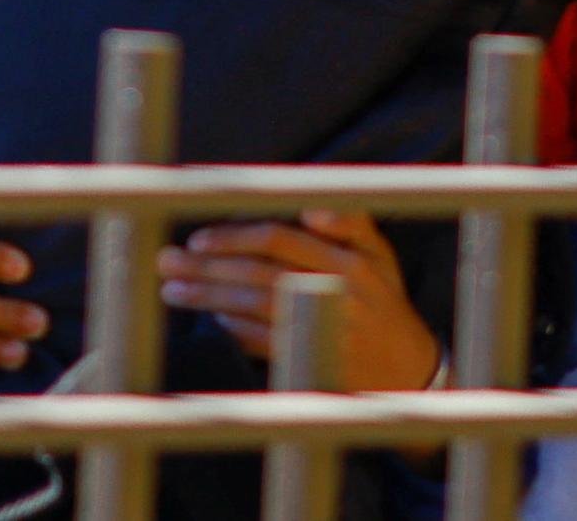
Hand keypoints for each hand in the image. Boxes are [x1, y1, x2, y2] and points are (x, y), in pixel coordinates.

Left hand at [157, 211, 439, 388]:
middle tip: (168, 262)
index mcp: (349, 258)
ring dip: (208, 298)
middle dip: (208, 267)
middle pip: (258, 272)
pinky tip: (210, 320)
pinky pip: (261, 343)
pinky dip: (232, 330)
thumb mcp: (381, 255)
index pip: (279, 238)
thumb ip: (351, 222)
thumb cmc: (384, 301)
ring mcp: (321, 328)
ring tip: (173, 290)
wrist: (408, 370)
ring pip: (253, 308)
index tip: (199, 238)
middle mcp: (335, 291)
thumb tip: (311, 205)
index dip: (235, 236)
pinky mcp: (311, 360)